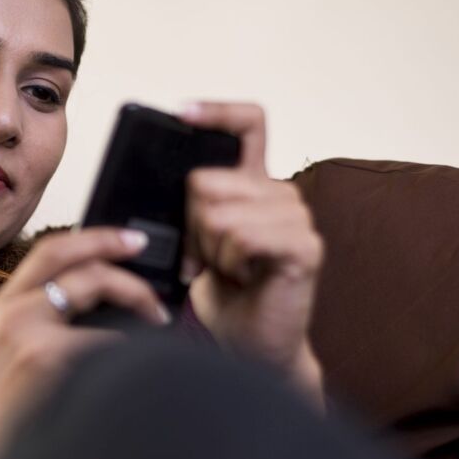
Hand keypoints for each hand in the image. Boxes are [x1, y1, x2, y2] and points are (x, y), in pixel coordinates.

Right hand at [0, 227, 169, 458]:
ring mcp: (25, 328)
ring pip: (93, 282)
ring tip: (157, 315)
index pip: (49, 249)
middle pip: (68, 251)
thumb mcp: (12, 353)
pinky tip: (140, 357)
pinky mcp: (43, 355)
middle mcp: (11, 307)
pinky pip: (104, 336)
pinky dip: (129, 343)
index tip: (124, 240)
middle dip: (113, 243)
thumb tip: (100, 310)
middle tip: (143, 249)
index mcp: (4, 305)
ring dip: (135, 293)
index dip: (91, 236)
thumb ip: (43, 324)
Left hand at [179, 102, 324, 405]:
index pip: (248, 123)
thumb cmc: (226, 296)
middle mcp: (281, 193)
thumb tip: (153, 182)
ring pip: (219, 210)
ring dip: (210, 249)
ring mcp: (298, 217)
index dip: (216, 112)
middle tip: (207, 257)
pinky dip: (229, 261)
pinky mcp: (305, 246)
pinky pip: (242, 235)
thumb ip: (191, 207)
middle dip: (191, 225)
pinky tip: (243, 276)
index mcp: (254, 185)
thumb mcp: (197, 242)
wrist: (252, 345)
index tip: (182, 114)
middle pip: (206, 179)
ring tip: (228, 270)